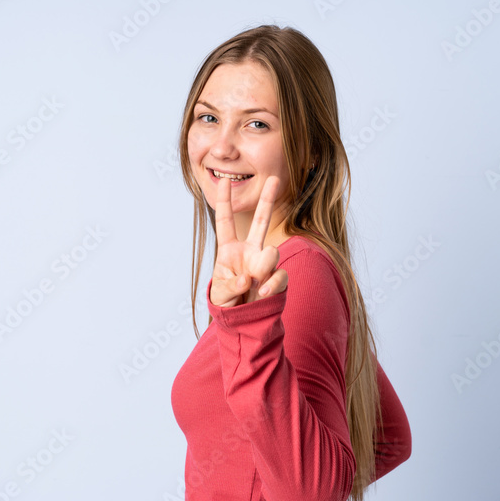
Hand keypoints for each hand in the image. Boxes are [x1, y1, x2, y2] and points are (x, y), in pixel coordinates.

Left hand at [210, 175, 288, 307]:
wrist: (243, 321)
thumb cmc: (227, 303)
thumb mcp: (219, 294)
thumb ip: (231, 285)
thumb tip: (248, 279)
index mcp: (229, 250)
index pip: (226, 221)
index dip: (224, 201)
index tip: (222, 181)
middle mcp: (249, 252)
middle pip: (261, 220)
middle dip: (268, 199)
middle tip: (274, 178)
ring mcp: (265, 264)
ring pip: (271, 252)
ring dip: (264, 266)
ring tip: (255, 281)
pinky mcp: (277, 278)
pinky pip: (280, 276)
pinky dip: (271, 285)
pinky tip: (262, 293)